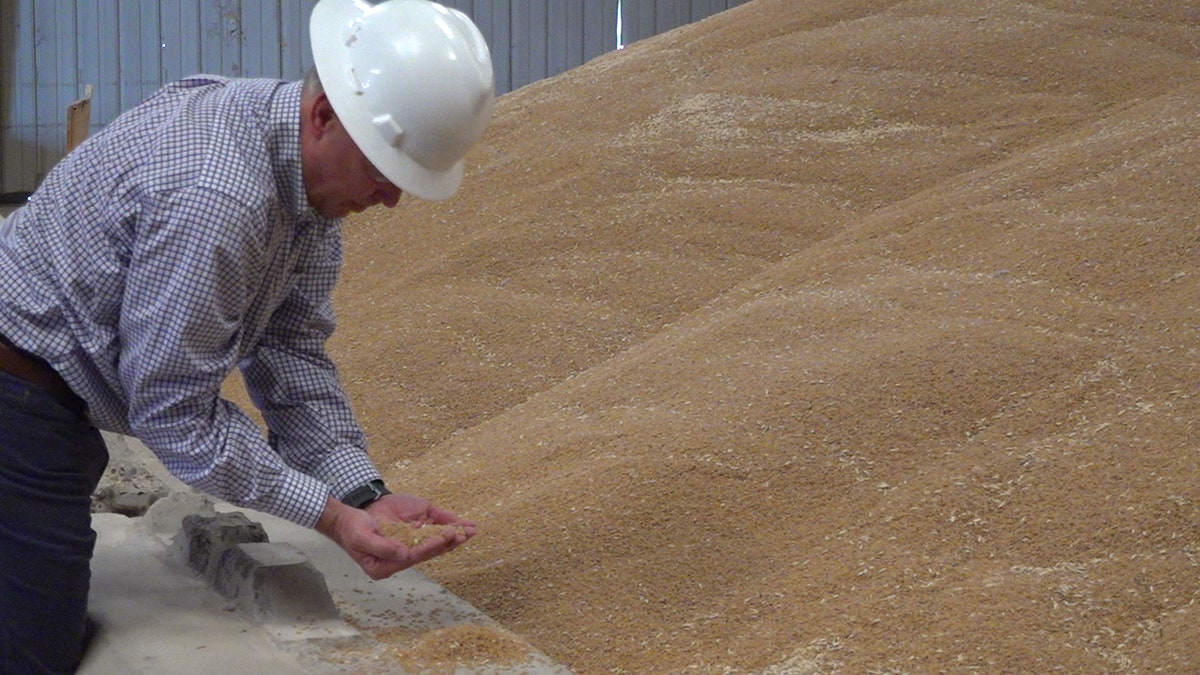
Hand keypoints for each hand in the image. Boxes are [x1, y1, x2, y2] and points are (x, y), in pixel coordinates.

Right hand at [314, 494, 474, 579]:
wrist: (346, 518)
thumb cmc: (351, 530)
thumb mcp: (362, 538)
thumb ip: (382, 548)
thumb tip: (404, 554)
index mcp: (387, 565)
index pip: (412, 557)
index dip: (428, 547)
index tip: (442, 538)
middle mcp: (400, 556)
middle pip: (427, 551)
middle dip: (446, 542)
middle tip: (462, 535)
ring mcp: (407, 543)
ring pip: (434, 541)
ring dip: (453, 536)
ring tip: (470, 532)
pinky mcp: (411, 530)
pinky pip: (432, 529)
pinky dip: (448, 525)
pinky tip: (463, 525)